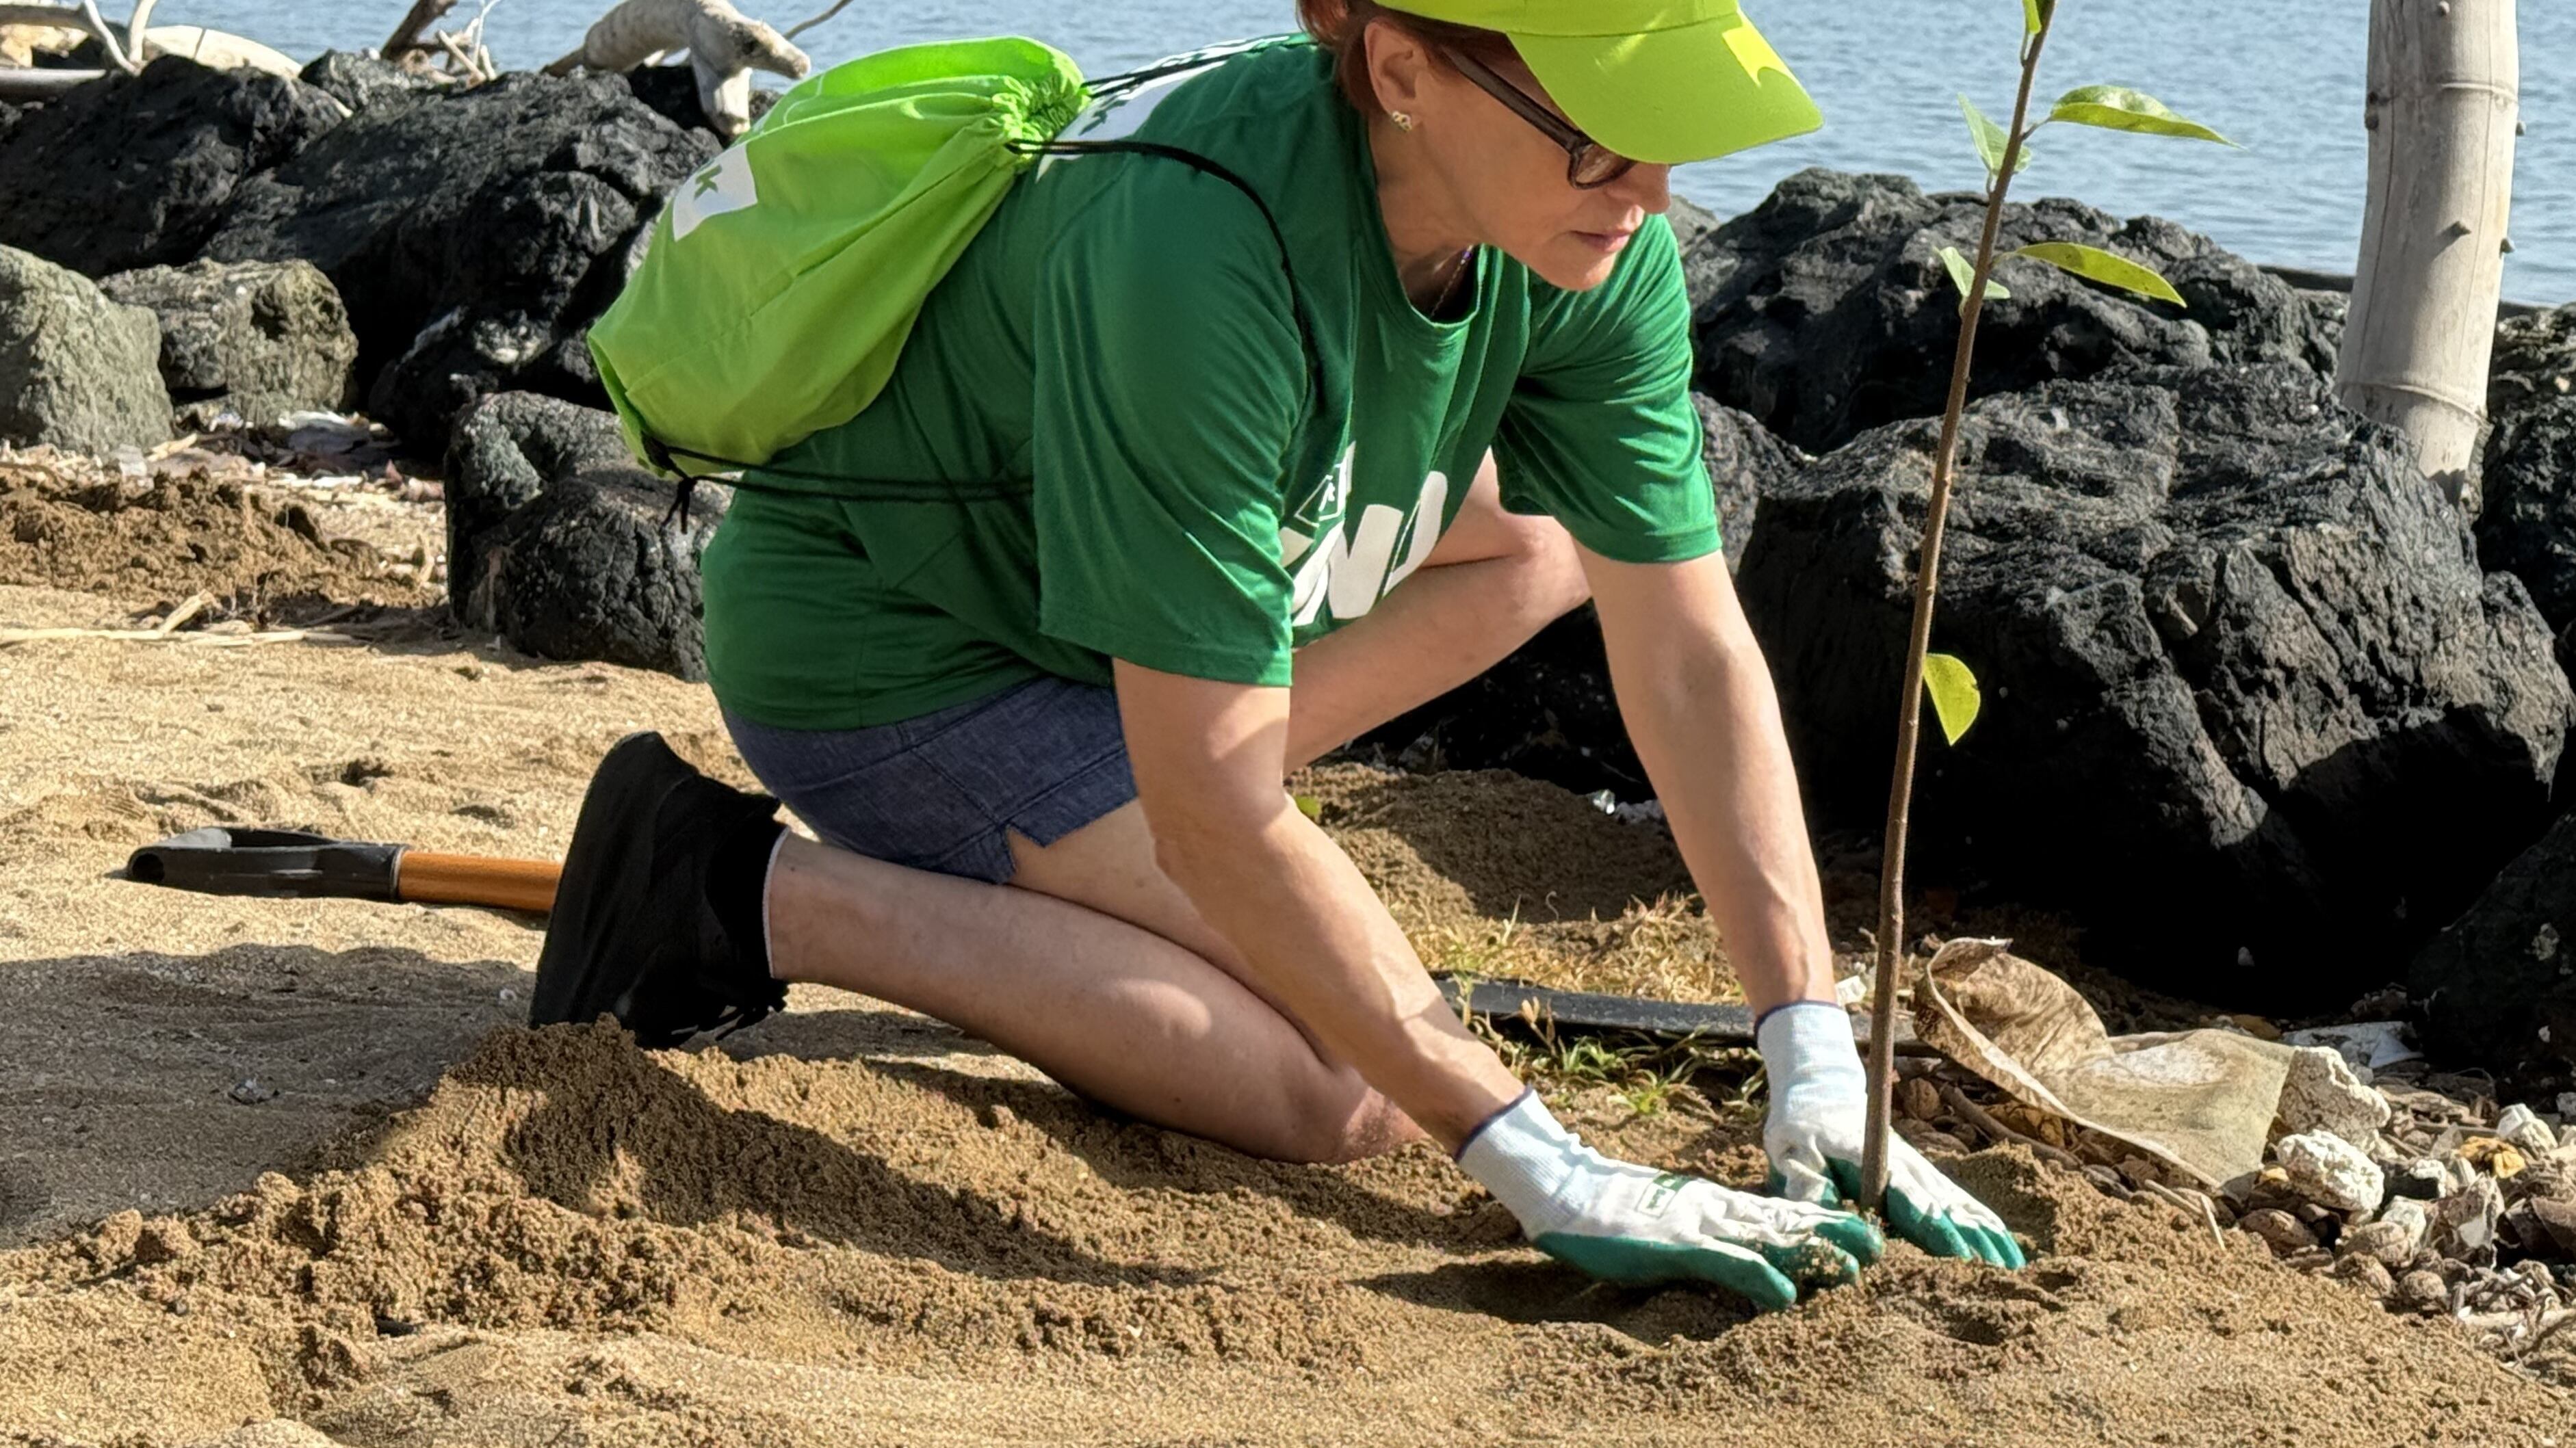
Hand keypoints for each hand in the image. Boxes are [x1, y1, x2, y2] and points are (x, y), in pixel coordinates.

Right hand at [1458, 1090, 1883, 1310]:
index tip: (1860, 1235)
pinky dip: (1760, 1278)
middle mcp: (1719, 1212)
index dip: (1823, 1225)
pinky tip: (1786, 1295)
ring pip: (1769, 1239)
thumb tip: (1742, 1257)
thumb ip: (1708, 1238)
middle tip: (1879, 1244)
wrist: (1568, 1194)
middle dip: (1835, 1234)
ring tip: (1856, 1264)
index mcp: (1719, 1207)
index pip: (1782, 1215)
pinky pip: (1727, 1264)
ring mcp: (1702, 1226)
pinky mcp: (1679, 1245)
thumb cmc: (1614, 1215)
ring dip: (1813, 1253)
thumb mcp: (1673, 1225)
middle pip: (1788, 1222)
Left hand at [1757, 1002, 2025, 1266]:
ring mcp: (1921, 1170)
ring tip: (2016, 1268)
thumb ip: (1810, 1187)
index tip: (1961, 1256)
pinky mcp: (1925, 1176)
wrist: (1819, 1090)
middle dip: (1975, 1242)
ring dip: (1988, 1235)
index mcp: (1876, 1162)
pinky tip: (2006, 1247)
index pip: (1911, 1200)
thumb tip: (1831, 1221)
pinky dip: (1984, 1223)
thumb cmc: (1801, 1129)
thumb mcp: (1793, 1155)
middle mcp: (1908, 1166)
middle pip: (1946, 1207)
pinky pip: (1960, 1201)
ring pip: (1960, 1205)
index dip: (1936, 1228)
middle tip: (2003, 1277)